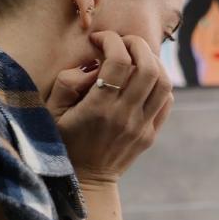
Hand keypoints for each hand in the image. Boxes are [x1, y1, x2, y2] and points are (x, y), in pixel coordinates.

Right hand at [45, 31, 173, 183]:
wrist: (86, 181)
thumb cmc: (64, 141)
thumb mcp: (52, 112)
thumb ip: (67, 82)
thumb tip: (92, 65)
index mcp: (98, 108)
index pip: (118, 60)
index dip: (111, 40)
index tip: (99, 39)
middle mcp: (125, 116)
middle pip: (147, 66)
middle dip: (136, 44)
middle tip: (121, 42)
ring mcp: (141, 127)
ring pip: (163, 82)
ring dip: (153, 61)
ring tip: (136, 57)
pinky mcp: (150, 134)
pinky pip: (166, 101)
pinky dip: (159, 83)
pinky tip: (143, 80)